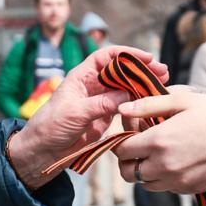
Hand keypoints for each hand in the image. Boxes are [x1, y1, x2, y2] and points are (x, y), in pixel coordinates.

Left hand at [6, 46, 166, 188]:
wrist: (42, 152)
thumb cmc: (50, 127)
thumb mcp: (75, 113)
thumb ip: (101, 104)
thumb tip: (127, 95)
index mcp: (82, 76)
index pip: (107, 57)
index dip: (127, 54)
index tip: (147, 57)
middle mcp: (92, 85)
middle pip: (121, 71)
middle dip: (141, 70)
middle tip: (163, 72)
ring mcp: (99, 101)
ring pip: (125, 88)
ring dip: (142, 86)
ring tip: (162, 86)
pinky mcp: (104, 117)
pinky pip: (124, 106)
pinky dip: (138, 104)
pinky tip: (151, 105)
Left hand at [112, 91, 205, 193]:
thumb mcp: (182, 100)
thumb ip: (148, 105)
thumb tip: (123, 109)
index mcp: (158, 142)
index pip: (122, 149)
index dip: (121, 138)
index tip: (132, 129)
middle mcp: (164, 166)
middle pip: (128, 172)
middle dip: (128, 159)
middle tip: (139, 144)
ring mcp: (177, 181)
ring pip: (145, 184)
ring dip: (144, 170)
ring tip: (158, 151)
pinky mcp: (190, 189)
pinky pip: (165, 188)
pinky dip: (162, 177)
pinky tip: (175, 159)